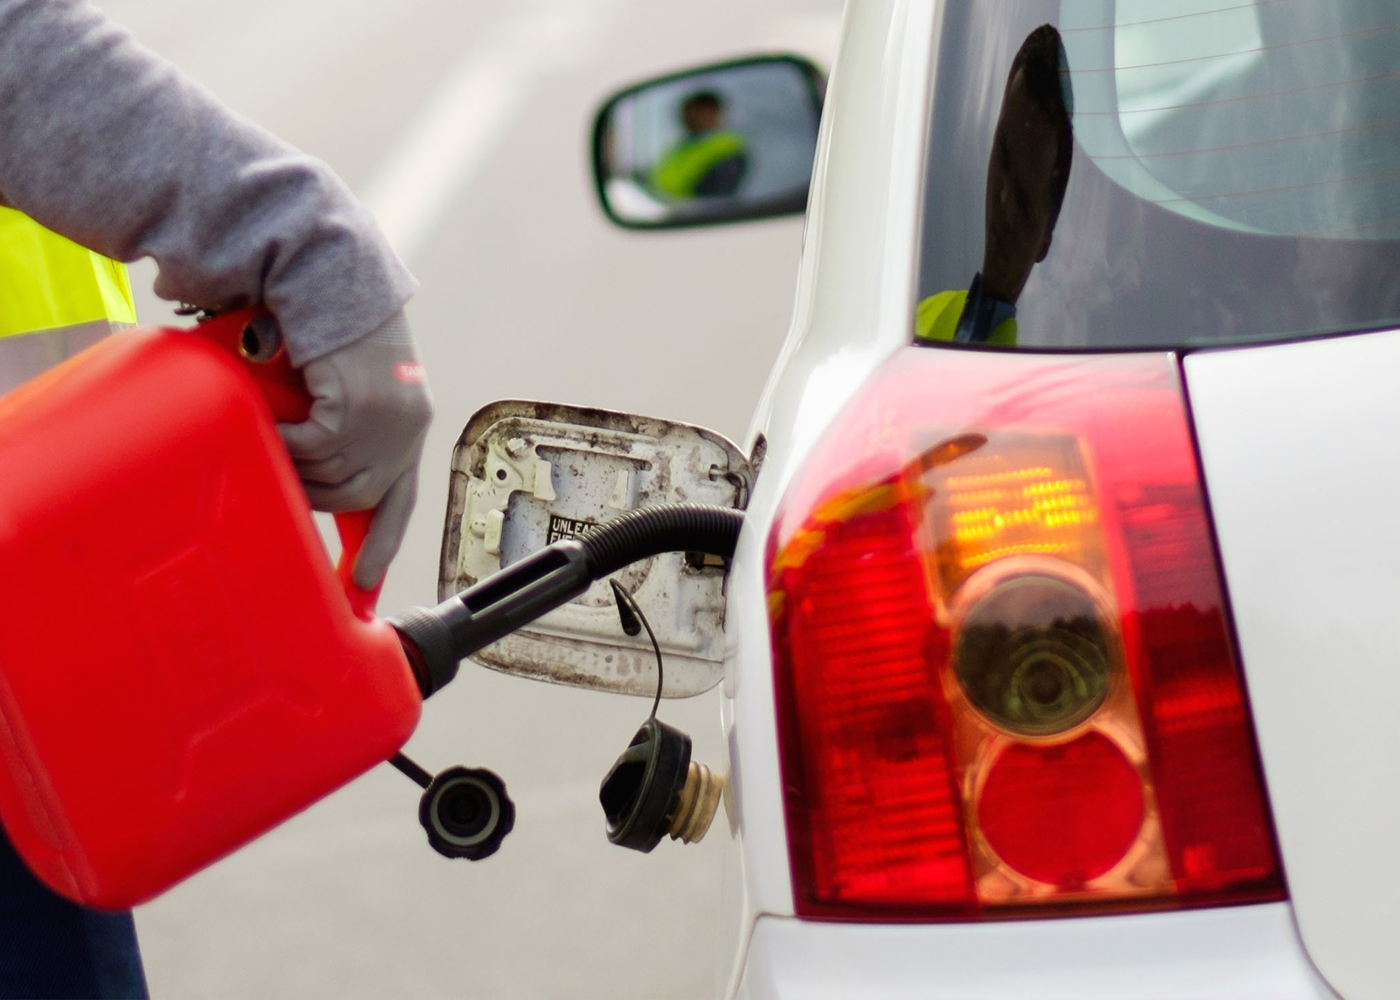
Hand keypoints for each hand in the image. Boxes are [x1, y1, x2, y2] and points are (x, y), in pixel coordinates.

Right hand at [278, 310, 431, 588]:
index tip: (362, 583)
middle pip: (353, 498)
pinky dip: (285, 439)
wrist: (326, 270)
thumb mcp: (340, 382)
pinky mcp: (357, 413)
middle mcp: (406, 428)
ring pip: (326, 477)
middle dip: (312, 492)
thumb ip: (335, 425)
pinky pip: (309, 452)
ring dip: (292, 458)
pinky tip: (275, 414)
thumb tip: (302, 473)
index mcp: (408, 424)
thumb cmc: (322, 322)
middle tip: (280, 467)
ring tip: (274, 426)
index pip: (400, 499)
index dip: (381, 543)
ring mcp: (386, 424)